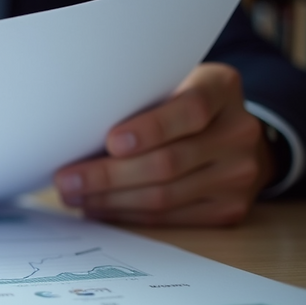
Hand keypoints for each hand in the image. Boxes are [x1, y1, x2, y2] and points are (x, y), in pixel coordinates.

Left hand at [53, 63, 275, 225]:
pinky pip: (169, 218)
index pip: (190, 110)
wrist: (232, 137)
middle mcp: (238, 132)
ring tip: (74, 196)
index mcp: (221, 89)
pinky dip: (127, 215)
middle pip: (168, 162)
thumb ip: (138, 101)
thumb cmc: (180, 107)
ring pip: (164, 196)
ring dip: (110, 200)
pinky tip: (99, 208)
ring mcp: (238, 174)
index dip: (150, 129)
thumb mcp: (169, 86)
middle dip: (108, 175)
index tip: (111, 142)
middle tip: (66, 180)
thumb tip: (76, 133)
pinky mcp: (229, 208)